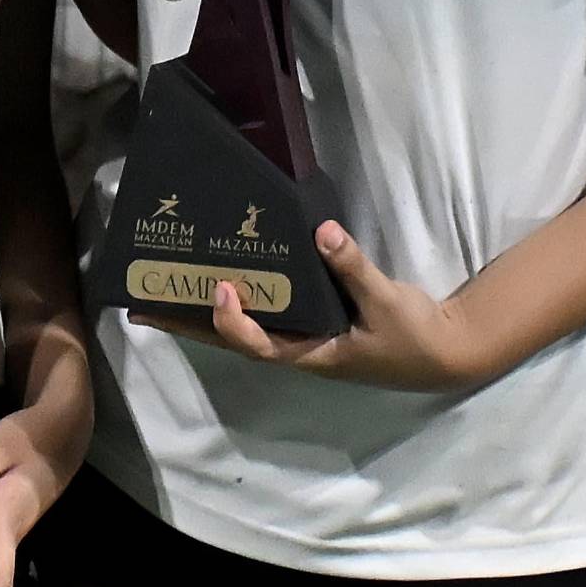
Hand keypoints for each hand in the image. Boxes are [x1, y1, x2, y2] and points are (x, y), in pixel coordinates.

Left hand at [129, 221, 490, 393]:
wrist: (443, 352)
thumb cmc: (413, 336)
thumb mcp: (388, 302)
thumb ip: (355, 268)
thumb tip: (322, 232)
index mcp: (312, 354)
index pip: (259, 345)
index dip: (233, 322)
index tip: (220, 289)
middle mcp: (298, 348)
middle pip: (232, 339)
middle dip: (188, 324)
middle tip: (141, 306)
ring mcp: (303, 336)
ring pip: (244, 326)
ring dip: (204, 311)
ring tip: (164, 289)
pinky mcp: (314, 321)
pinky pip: (267, 311)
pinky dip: (240, 297)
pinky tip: (221, 275)